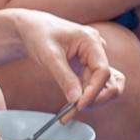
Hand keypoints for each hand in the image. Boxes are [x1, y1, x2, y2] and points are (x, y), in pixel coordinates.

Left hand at [0, 9, 123, 110]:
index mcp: (91, 41)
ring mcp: (93, 58)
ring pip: (103, 86)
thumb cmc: (38, 34)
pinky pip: (92, 85)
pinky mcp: (87, 66)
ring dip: (90, 100)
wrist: (31, 28)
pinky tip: (70, 106)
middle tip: (74, 110)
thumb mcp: (49, 56)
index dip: (93, 91)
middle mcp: (97, 49)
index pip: (103, 71)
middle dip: (95, 98)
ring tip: (69, 111)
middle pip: (108, 81)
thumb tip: (76, 99)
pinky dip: (84, 97)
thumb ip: (63, 77)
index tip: (79, 105)